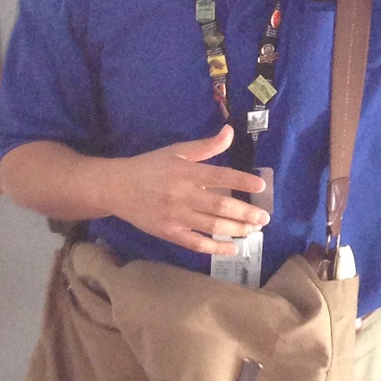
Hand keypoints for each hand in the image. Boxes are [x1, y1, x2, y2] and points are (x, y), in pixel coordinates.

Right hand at [99, 123, 268, 256]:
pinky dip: (216, 247)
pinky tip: (234, 247)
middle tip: (264, 217)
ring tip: (254, 230)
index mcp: (185, 172)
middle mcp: (182, 194)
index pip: (220, 176)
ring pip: (212, 226)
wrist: (116, 188)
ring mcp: (175, 216)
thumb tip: (230, 132)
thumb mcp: (176, 151)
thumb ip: (205, 146)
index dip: (242, 182)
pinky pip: (196, 243)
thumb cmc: (150, 167)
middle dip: (246, 213)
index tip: (260, 187)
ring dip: (237, 230)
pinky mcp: (169, 233)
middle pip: (220, 206)